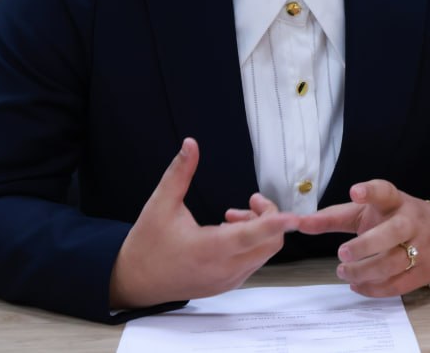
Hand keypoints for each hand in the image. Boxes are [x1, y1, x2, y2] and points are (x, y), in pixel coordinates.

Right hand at [109, 138, 296, 309]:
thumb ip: (180, 173)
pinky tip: (229, 233)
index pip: (252, 236)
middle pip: (270, 244)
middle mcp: (224, 269)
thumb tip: (191, 144)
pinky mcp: (227, 285)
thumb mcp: (160, 204)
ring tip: (233, 216)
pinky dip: (252, 245)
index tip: (294, 216)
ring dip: (260, 232)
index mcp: (209, 249)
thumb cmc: (147, 244)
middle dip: (269, 218)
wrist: (135, 282)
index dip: (276, 223)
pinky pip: (253, 263)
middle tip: (251, 202)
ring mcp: (228, 280)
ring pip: (264, 254)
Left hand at [297, 180, 429, 296]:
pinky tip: (357, 285)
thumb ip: (333, 217)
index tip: (355, 192)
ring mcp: (421, 247)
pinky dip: (374, 288)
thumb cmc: (393, 219)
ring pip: (393, 262)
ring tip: (343, 272)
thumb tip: (299, 223)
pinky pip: (398, 284)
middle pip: (392, 233)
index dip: (370, 192)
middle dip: (366, 245)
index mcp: (395, 201)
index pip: (385, 192)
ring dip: (365, 271)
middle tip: (342, 253)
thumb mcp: (366, 212)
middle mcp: (410, 222)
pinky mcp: (423, 272)